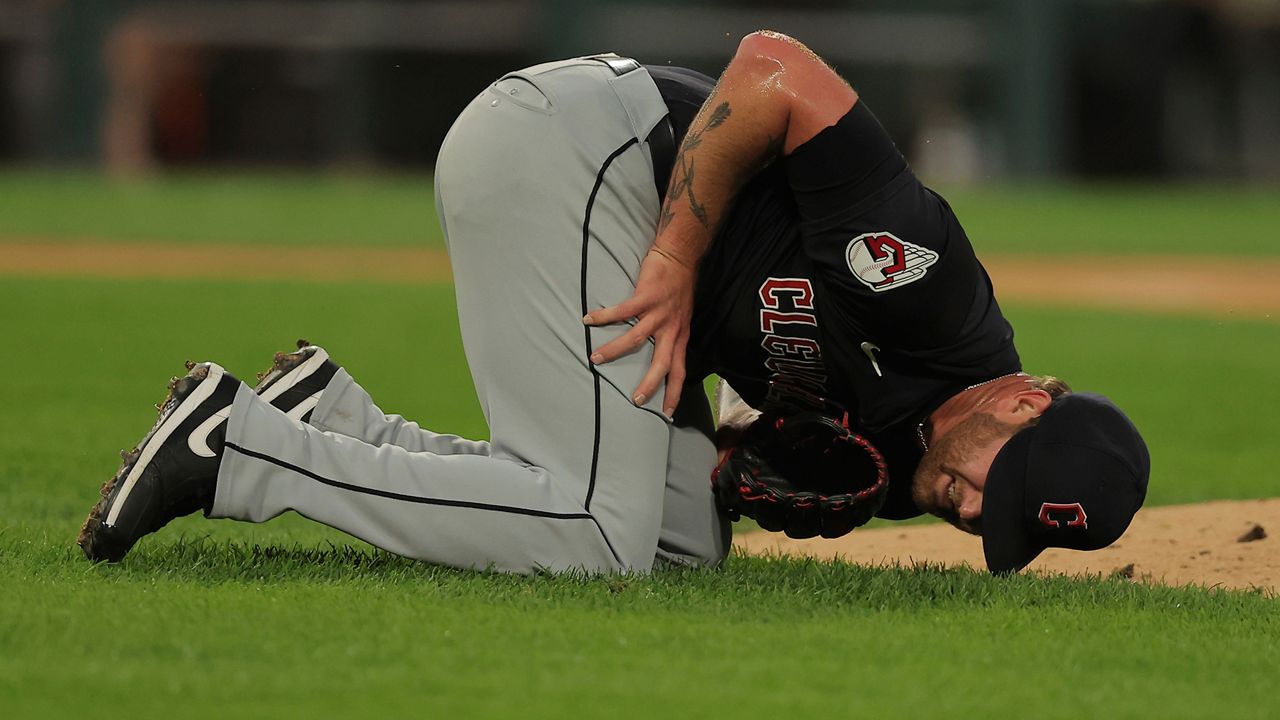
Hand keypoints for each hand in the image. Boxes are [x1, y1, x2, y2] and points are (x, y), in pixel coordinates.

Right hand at [583, 247, 695, 417]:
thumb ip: (673, 335)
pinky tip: (588, 319)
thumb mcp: (682, 317)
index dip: (675, 392)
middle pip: (662, 363)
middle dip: (649, 383)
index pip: (680, 370)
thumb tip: (662, 353)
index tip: (668, 413)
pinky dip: (604, 316)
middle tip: (636, 400)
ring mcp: (659, 313)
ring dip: (614, 350)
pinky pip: (623, 311)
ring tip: (595, 359)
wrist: (680, 257)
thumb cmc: (679, 287)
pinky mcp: (646, 296)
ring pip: (637, 339)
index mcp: (680, 336)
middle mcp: (671, 328)